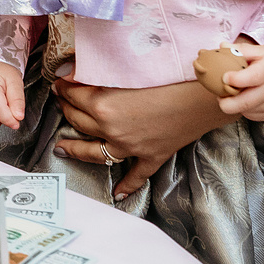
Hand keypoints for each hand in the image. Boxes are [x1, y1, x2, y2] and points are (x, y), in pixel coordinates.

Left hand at [55, 77, 236, 201]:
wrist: (204, 96)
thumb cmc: (170, 75)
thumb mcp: (128, 68)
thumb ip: (100, 72)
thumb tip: (73, 71)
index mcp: (103, 105)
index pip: (73, 95)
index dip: (63, 87)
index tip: (59, 82)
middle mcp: (112, 129)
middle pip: (78, 121)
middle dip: (66, 110)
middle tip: (61, 102)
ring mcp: (131, 147)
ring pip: (94, 152)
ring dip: (75, 149)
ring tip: (62, 147)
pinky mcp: (151, 156)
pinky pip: (135, 175)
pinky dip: (127, 185)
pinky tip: (118, 194)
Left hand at [217, 44, 263, 122]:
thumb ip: (242, 50)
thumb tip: (222, 46)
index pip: (252, 78)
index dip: (236, 79)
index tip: (224, 77)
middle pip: (245, 103)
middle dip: (226, 102)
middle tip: (220, 93)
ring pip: (245, 111)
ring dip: (234, 104)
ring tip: (234, 92)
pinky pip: (252, 115)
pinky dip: (244, 108)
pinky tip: (247, 97)